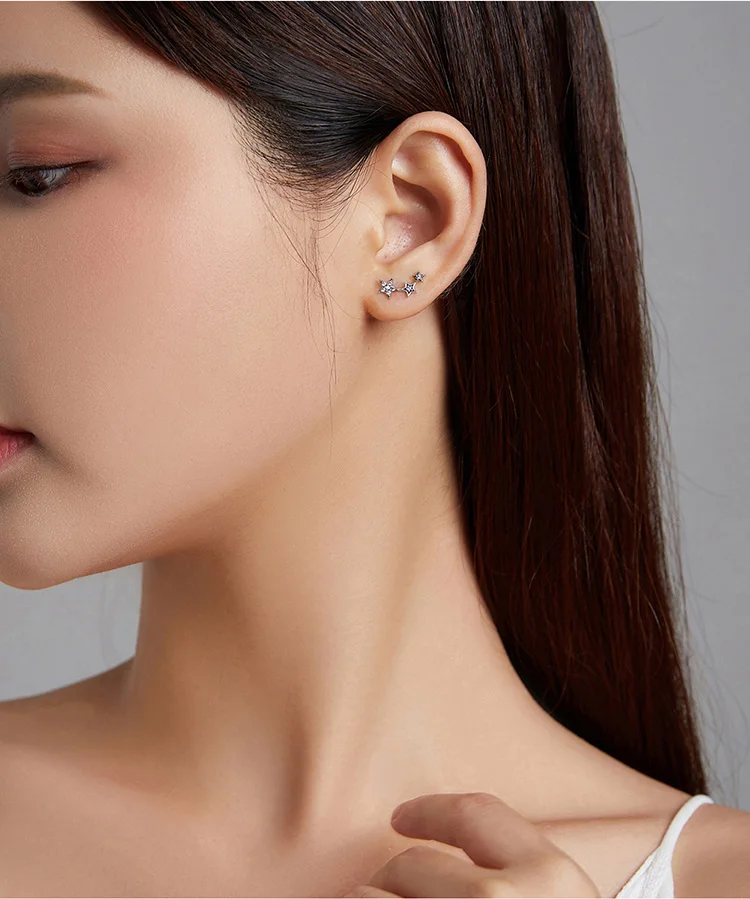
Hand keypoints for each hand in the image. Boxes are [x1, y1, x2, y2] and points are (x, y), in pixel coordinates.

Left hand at [342, 791, 600, 897]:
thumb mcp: (567, 896)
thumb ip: (525, 869)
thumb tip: (455, 858)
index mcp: (549, 876)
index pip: (471, 814)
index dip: (429, 810)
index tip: (401, 817)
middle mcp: (504, 897)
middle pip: (413, 866)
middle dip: (391, 874)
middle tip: (378, 885)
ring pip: (377, 897)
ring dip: (367, 897)